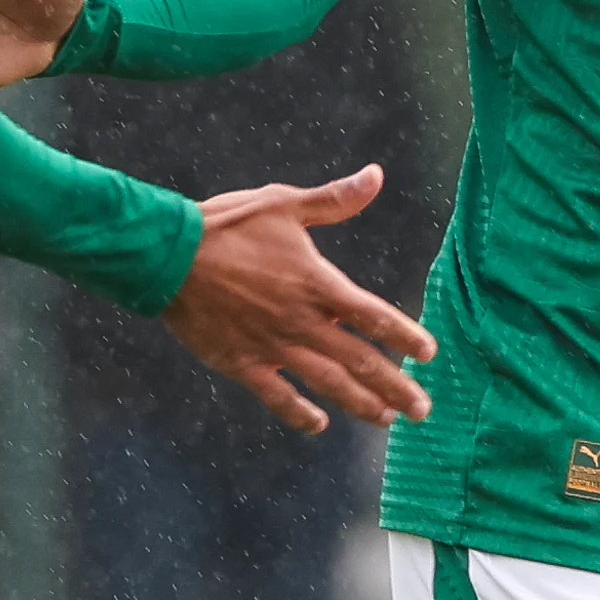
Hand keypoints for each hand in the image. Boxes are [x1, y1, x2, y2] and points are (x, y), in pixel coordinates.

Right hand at [160, 164, 436, 433]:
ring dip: (362, 404)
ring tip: (387, 420)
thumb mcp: (284, 204)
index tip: (430, 353)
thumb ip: (334, 200)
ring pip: (329, 384)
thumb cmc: (228, 225)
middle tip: (422, 410)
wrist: (169, 255)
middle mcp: (302, 321)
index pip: (374, 316)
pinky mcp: (243, 363)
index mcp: (316, 284)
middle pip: (360, 361)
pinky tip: (320, 424)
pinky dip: (301, 414)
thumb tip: (376, 176)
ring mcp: (273, 347)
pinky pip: (278, 397)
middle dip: (396, 386)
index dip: (405, 336)